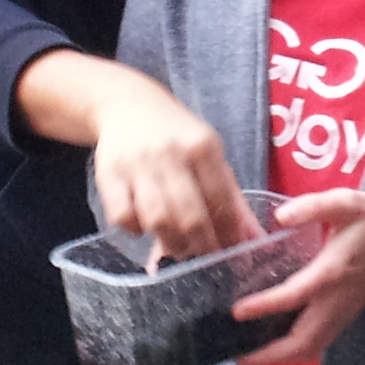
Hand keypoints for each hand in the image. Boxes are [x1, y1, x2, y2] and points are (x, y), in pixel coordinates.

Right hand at [18, 51, 255, 261]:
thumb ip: (232, 197)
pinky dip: (135, 230)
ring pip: (157, 218)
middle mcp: (170, 153)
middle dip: (202, 246)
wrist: (127, 104)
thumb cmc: (177, 135)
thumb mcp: (210, 155)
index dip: (230, 235)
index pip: (222, 200)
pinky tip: (144, 227)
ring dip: (171, 243)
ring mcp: (137, 164)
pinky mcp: (109, 174)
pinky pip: (123, 216)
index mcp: (202, 146)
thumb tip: (256, 239)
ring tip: (179, 250)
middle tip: (205, 260)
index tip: (235, 256)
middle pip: (190, 215)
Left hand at [234, 190, 364, 364]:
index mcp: (334, 270)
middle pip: (305, 340)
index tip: (238, 311)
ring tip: (249, 357)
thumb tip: (281, 216)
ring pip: (313, 348)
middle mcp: (338, 299)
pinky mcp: (344, 318)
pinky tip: (273, 346)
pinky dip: (294, 351)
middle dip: (271, 354)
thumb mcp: (344, 202)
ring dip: (281, 358)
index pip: (296, 295)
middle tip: (238, 357)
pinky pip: (318, 343)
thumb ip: (314, 206)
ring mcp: (343, 313)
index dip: (266, 305)